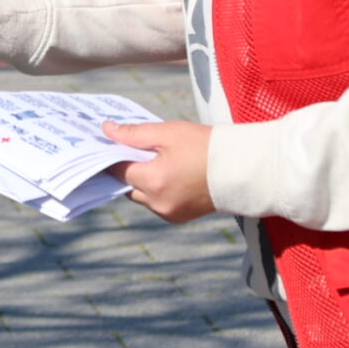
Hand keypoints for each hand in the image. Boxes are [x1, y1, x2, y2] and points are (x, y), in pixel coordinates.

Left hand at [101, 119, 215, 224]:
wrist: (241, 169)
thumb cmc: (206, 146)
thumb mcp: (168, 132)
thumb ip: (134, 133)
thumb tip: (107, 130)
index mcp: (154, 181)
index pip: (118, 170)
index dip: (112, 155)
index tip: (110, 143)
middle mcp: (158, 203)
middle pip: (127, 186)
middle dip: (128, 168)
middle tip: (132, 149)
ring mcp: (169, 213)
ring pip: (141, 196)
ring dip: (142, 180)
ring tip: (154, 160)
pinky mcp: (179, 217)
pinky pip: (156, 203)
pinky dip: (155, 190)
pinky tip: (167, 174)